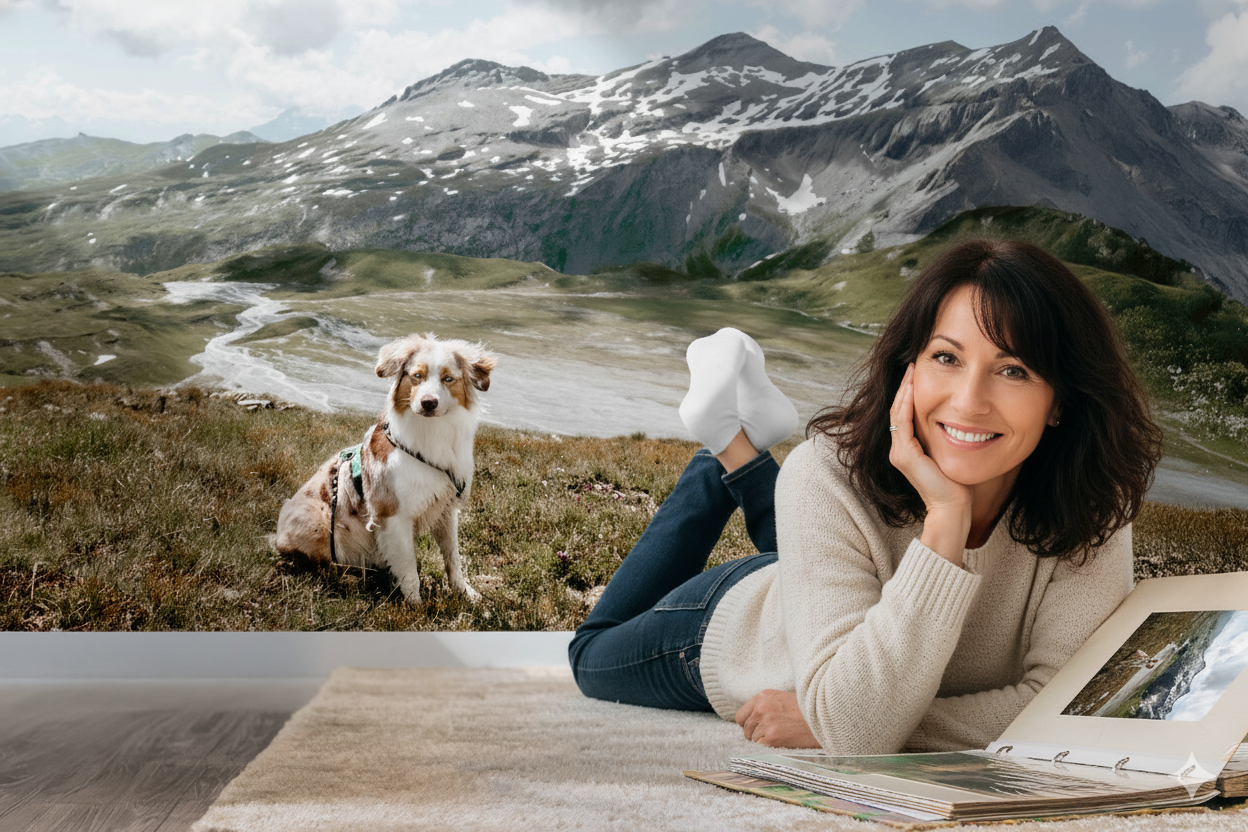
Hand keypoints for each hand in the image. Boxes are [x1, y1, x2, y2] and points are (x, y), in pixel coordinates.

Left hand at [734, 689, 820, 747]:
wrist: (825, 717)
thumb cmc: (806, 709)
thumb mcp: (782, 699)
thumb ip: (765, 706)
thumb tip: (751, 720)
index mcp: (762, 696)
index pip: (740, 715)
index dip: (748, 723)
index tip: (756, 727)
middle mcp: (761, 708)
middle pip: (745, 729)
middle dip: (755, 734)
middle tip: (771, 734)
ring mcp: (766, 723)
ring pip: (753, 740)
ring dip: (764, 741)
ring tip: (782, 736)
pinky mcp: (772, 738)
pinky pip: (760, 747)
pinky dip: (769, 748)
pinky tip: (782, 742)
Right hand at [889, 363, 971, 562]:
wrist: (954, 509)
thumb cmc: (959, 486)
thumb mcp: (952, 454)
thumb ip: (949, 438)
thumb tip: (963, 419)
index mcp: (908, 449)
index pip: (905, 413)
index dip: (910, 391)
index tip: (920, 371)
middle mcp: (899, 450)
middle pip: (898, 408)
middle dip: (906, 385)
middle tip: (914, 362)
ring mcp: (899, 453)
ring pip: (898, 412)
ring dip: (905, 389)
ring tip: (913, 369)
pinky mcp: (904, 456)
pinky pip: (902, 421)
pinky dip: (907, 402)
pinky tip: (914, 386)